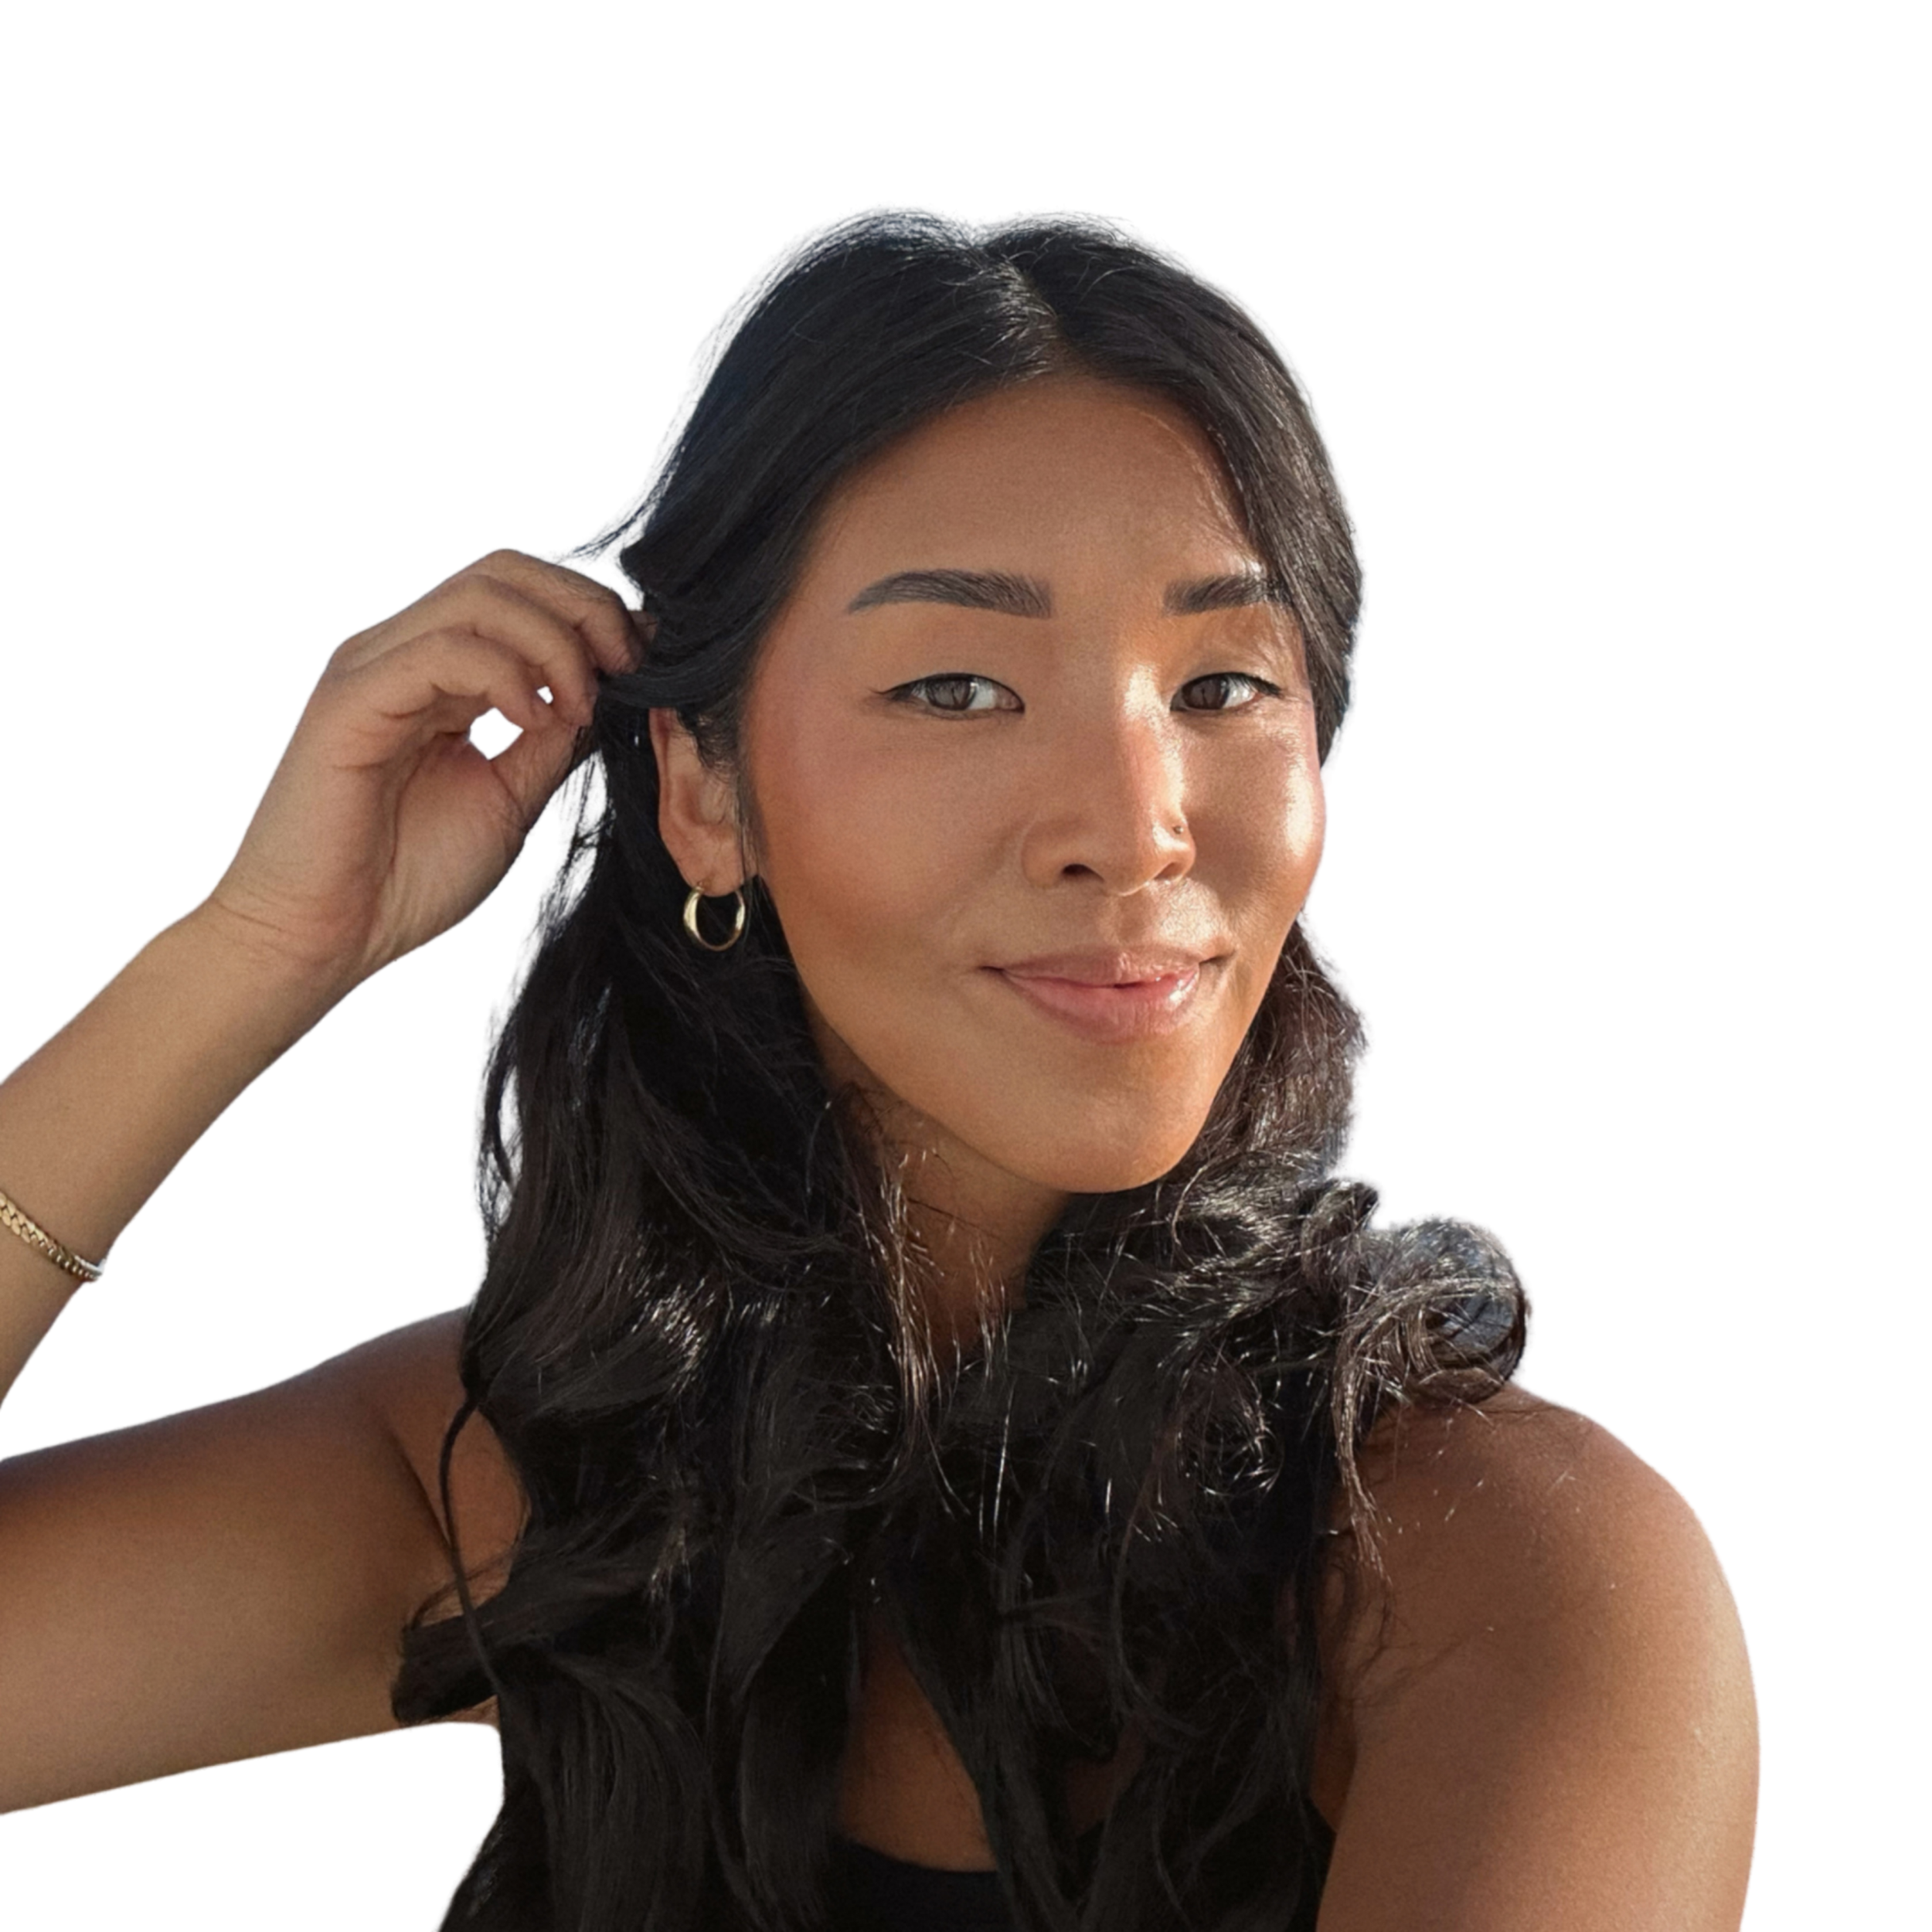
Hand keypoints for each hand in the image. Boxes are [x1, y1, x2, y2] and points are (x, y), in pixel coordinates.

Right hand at [201, 550, 640, 991]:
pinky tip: (533, 720)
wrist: (324, 937)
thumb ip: (555, 740)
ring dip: (554, 642)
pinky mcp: (350, 698)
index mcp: (441, 673)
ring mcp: (373, 668)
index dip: (591, 613)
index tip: (643, 664)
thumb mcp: (511, 798)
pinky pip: (441, 650)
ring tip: (581, 704)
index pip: (522, 594)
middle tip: (628, 665)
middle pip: (504, 573)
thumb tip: (610, 691)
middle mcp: (403, 654)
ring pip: (479, 598)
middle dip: (583, 607)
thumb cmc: (408, 878)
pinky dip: (504, 674)